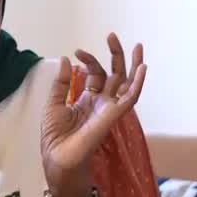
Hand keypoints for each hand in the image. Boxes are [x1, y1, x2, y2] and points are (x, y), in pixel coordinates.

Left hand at [40, 33, 145, 196]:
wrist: (58, 160)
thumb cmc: (55, 139)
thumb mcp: (53, 105)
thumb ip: (61, 84)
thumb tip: (67, 59)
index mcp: (88, 100)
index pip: (96, 74)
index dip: (89, 61)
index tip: (77, 52)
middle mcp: (102, 103)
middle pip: (115, 75)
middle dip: (116, 55)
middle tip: (112, 35)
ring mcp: (110, 109)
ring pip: (128, 84)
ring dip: (134, 65)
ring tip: (138, 46)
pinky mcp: (113, 116)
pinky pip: (131, 98)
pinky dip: (138, 83)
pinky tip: (142, 68)